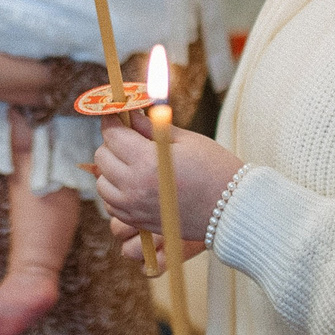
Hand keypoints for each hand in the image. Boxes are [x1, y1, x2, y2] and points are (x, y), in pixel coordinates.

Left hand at [94, 122, 239, 253]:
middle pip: (102, 157)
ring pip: (102, 182)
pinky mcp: (138, 221)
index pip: (112, 134)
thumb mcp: (184, 140)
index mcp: (147, 161)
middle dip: (113, 143)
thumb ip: (150, 127)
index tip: (119, 114)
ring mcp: (134, 207)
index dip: (113, 120)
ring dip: (112, 169)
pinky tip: (135, 184)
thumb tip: (129, 113)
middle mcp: (135, 186)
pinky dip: (116, 192)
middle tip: (131, 137)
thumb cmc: (214, 168)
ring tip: (133, 162)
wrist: (232, 209)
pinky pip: (111, 204)